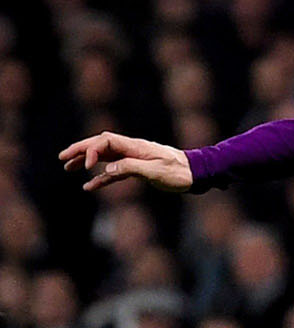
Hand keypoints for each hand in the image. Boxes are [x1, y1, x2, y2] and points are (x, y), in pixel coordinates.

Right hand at [59, 132, 193, 192]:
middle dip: (80, 150)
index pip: (106, 142)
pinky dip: (101, 178)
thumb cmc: (180, 172)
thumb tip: (108, 170)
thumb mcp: (157, 171)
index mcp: (136, 147)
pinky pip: (114, 172)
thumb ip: (132, 168)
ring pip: (104, 158)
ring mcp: (133, 159)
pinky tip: (88, 186)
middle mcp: (132, 150)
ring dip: (85, 162)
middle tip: (62, 157)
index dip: (92, 150)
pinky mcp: (137, 170)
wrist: (197, 174)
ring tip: (68, 168)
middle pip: (100, 146)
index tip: (86, 166)